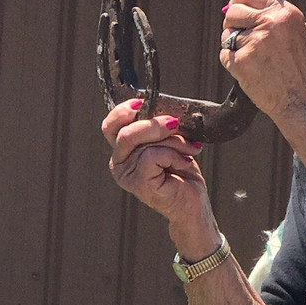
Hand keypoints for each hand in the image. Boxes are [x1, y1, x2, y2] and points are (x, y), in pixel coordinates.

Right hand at [100, 100, 218, 256]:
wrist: (194, 202)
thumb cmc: (182, 171)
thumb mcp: (170, 141)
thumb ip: (159, 128)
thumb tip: (163, 111)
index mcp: (123, 150)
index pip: (111, 125)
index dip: (123, 111)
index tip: (143, 102)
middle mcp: (119, 163)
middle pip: (126, 132)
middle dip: (154, 124)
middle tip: (175, 123)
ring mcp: (127, 175)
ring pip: (146, 143)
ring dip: (174, 142)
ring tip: (188, 151)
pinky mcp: (138, 184)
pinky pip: (154, 155)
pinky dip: (174, 156)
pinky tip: (183, 165)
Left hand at [221, 0, 305, 117]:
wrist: (303, 101)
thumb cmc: (304, 72)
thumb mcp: (301, 34)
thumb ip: (278, 18)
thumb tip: (251, 7)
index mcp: (286, 14)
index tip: (235, 5)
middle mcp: (270, 24)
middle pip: (234, 11)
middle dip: (232, 22)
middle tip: (240, 35)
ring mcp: (254, 42)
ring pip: (227, 35)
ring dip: (233, 45)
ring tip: (254, 59)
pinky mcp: (241, 61)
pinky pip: (225, 55)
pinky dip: (233, 63)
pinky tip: (251, 72)